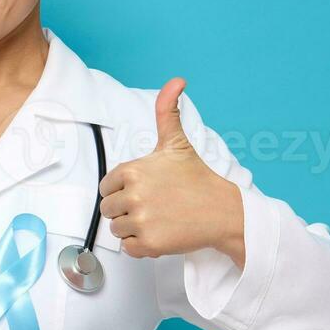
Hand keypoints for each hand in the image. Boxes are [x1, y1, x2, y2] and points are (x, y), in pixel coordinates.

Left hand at [98, 78, 245, 266]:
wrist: (223, 211)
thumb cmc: (197, 179)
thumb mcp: (176, 143)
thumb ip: (167, 111)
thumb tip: (176, 81)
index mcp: (132, 170)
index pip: (106, 187)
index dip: (122, 190)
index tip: (144, 190)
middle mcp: (133, 195)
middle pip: (109, 209)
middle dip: (126, 210)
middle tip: (153, 206)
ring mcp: (141, 220)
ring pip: (117, 229)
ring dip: (133, 228)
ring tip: (158, 218)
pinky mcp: (149, 243)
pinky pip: (128, 248)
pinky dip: (141, 245)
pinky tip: (160, 232)